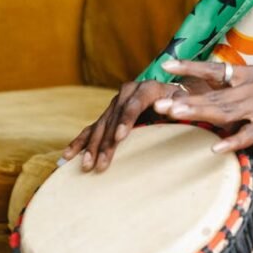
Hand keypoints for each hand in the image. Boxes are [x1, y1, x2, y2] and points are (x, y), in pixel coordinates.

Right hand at [62, 79, 189, 171]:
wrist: (175, 94)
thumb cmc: (183, 102)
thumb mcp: (185, 101)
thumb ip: (178, 105)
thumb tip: (167, 109)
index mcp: (147, 88)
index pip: (134, 104)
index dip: (126, 120)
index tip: (120, 137)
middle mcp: (127, 93)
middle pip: (114, 118)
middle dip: (106, 142)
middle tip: (101, 163)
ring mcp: (115, 103)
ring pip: (101, 125)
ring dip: (92, 146)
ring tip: (86, 165)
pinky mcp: (108, 114)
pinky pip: (91, 128)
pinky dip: (80, 142)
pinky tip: (67, 156)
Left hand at [158, 59, 252, 153]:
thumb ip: (245, 89)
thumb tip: (220, 97)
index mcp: (252, 74)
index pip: (215, 68)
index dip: (190, 66)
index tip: (166, 64)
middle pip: (214, 93)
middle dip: (185, 99)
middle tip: (160, 104)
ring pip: (225, 110)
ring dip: (199, 114)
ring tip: (177, 117)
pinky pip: (250, 134)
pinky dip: (233, 141)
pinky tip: (215, 147)